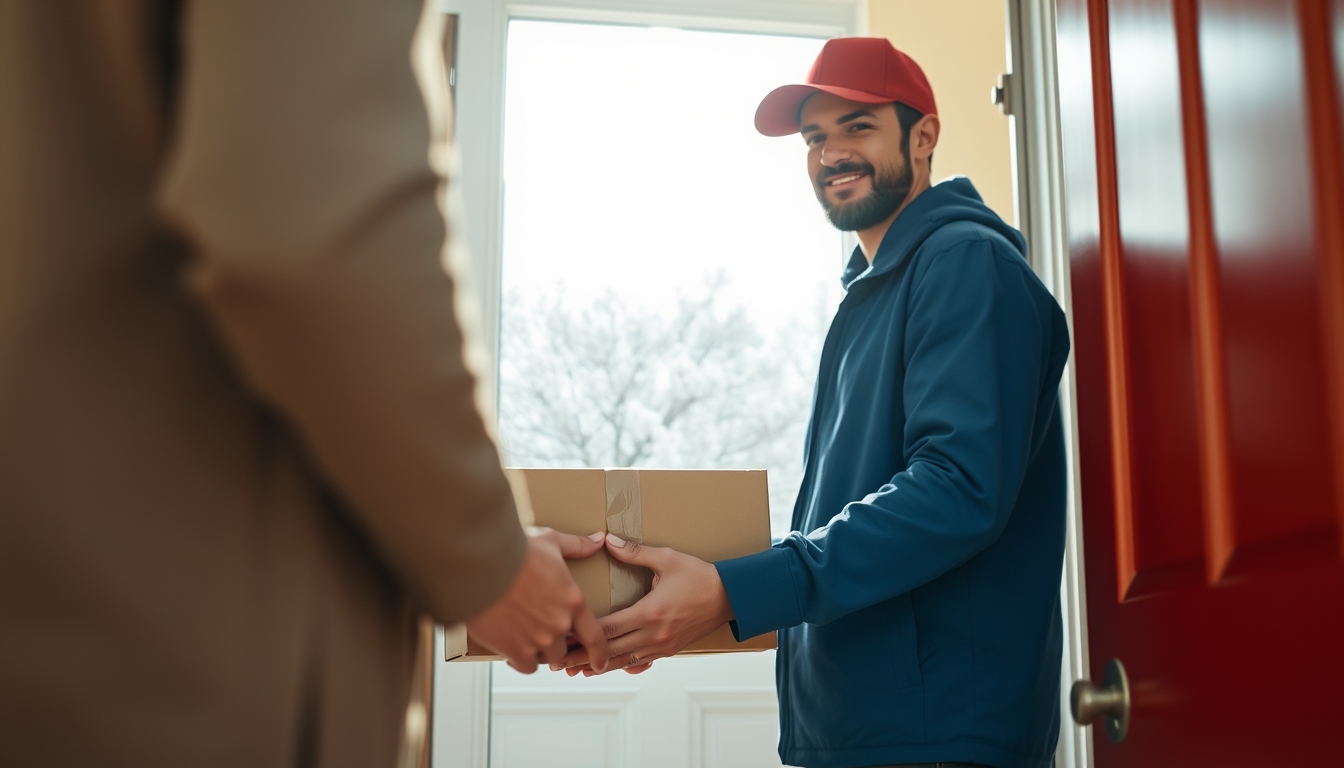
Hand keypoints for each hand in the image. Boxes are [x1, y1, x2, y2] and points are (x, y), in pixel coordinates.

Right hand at [467, 528, 609, 673]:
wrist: (482, 565)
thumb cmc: (515, 550)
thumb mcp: (550, 541)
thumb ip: (576, 546)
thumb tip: (597, 541)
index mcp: (572, 600)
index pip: (595, 636)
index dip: (599, 654)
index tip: (599, 663)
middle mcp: (560, 624)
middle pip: (565, 648)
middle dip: (557, 643)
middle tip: (542, 634)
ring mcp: (539, 640)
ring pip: (546, 658)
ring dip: (539, 651)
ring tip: (525, 637)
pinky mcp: (516, 650)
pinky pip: (525, 666)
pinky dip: (520, 660)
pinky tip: (512, 650)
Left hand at [556, 533, 732, 673]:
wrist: (730, 597)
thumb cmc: (699, 576)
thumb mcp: (668, 559)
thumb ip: (636, 552)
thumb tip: (608, 541)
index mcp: (650, 612)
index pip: (608, 627)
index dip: (582, 632)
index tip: (563, 633)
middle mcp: (654, 634)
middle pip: (610, 651)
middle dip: (582, 656)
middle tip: (557, 660)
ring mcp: (662, 645)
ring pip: (623, 662)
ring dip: (597, 666)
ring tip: (574, 670)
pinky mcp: (668, 650)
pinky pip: (638, 663)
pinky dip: (619, 666)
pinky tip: (605, 668)